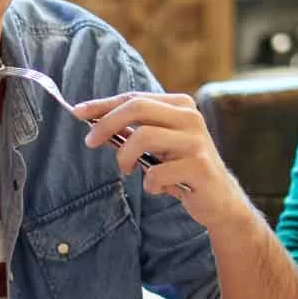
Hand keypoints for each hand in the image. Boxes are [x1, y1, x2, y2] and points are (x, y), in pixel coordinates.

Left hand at [74, 92, 253, 230]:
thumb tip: (95, 121)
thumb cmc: (182, 170)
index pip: (134, 98)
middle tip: (90, 142)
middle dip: (107, 124)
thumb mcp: (159, 145)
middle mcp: (190, 117)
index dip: (103, 105)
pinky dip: (149, 183)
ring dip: (125, 157)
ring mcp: (196, 141)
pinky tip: (157, 187)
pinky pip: (156, 172)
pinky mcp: (199, 166)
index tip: (78, 113)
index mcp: (179, 105)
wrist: (219, 200)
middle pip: (137, 107)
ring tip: (128, 170)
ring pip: (143, 136)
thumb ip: (134, 131)